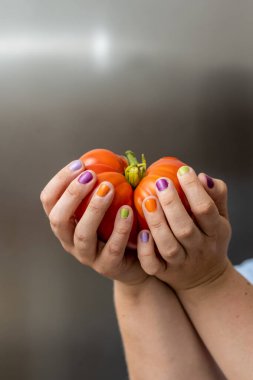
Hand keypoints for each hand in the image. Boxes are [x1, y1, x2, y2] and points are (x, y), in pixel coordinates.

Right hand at [40, 159, 147, 285]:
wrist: (137, 260)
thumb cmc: (120, 225)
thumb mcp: (111, 202)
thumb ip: (109, 180)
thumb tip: (117, 158)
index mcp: (65, 222)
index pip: (49, 200)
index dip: (60, 181)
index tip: (79, 164)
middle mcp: (69, 240)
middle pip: (58, 219)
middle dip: (72, 194)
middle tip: (90, 175)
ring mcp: (87, 256)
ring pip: (83, 235)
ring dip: (93, 209)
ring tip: (109, 189)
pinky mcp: (107, 266)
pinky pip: (112, 249)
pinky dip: (119, 229)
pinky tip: (128, 211)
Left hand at [137, 166, 231, 290]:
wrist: (205, 277)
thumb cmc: (209, 236)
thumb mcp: (220, 216)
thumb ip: (216, 195)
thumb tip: (201, 176)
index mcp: (215, 232)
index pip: (206, 209)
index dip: (194, 189)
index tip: (183, 170)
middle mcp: (200, 249)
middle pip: (185, 229)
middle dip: (172, 205)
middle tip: (161, 183)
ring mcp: (181, 263)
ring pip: (168, 246)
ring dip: (157, 223)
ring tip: (147, 201)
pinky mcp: (164, 273)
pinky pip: (153, 266)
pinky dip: (146, 251)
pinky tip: (140, 233)